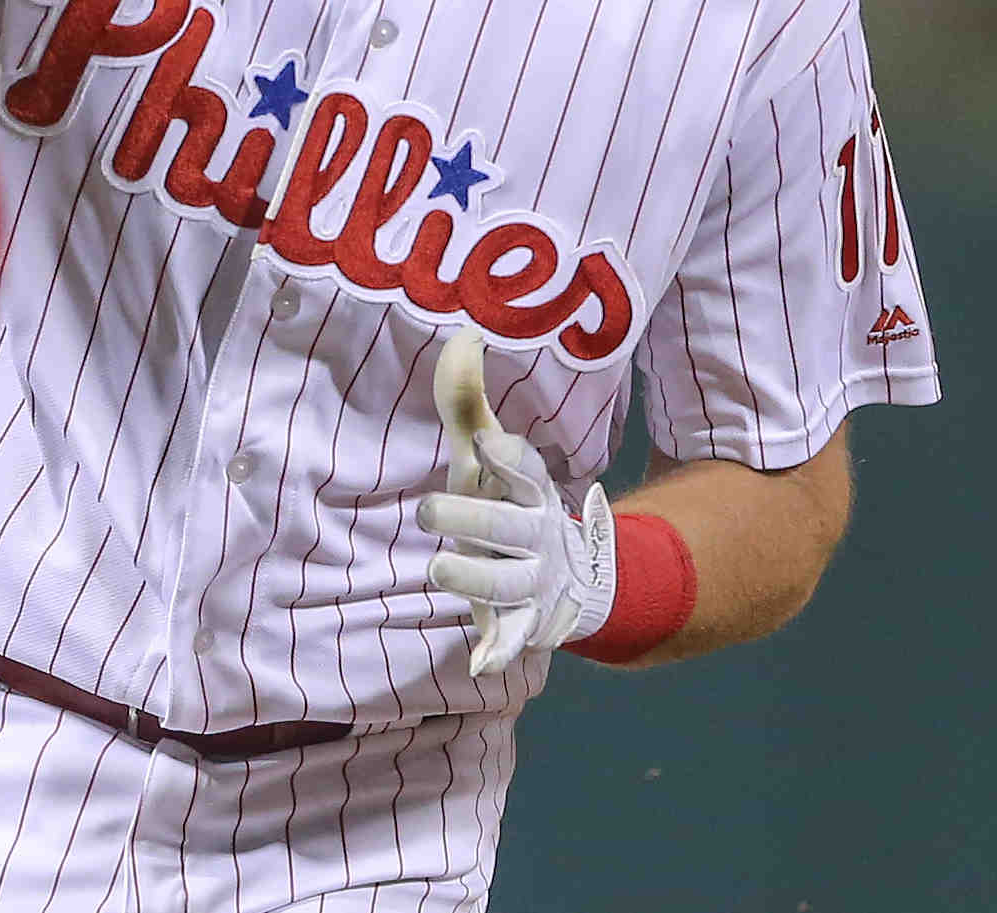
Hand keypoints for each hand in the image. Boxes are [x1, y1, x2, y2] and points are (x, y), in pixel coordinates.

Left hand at [420, 332, 616, 676]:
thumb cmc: (509, 502)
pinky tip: (480, 663)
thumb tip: (464, 333)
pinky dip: (498, 652)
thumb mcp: (488, 455)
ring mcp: (530, 581)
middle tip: (426, 509)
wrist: (570, 577)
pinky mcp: (521, 624)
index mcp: (529, 491)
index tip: (487, 444)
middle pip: (507, 526)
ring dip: (475, 576)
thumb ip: (467, 401)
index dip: (510, 459)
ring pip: (504, 581)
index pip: (526, 472)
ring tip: (439, 568)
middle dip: (472, 518)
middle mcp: (534, 535)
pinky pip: (511, 640)